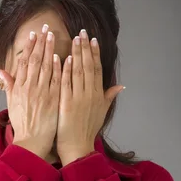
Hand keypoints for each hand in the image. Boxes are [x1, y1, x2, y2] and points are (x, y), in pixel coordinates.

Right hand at [0, 24, 60, 159]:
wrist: (31, 142)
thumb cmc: (22, 125)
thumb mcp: (11, 103)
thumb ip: (9, 85)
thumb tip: (1, 70)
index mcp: (19, 87)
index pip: (24, 62)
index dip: (29, 47)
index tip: (33, 35)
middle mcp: (29, 87)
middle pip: (35, 60)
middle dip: (40, 43)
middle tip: (45, 28)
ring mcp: (41, 93)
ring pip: (45, 67)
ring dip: (49, 50)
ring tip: (53, 36)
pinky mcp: (52, 99)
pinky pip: (55, 80)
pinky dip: (58, 68)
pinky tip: (61, 56)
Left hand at [56, 30, 124, 165]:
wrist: (78, 148)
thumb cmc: (88, 131)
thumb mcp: (102, 113)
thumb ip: (109, 97)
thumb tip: (120, 86)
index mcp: (98, 95)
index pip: (97, 69)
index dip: (95, 53)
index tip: (92, 39)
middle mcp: (90, 94)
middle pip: (88, 66)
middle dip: (85, 48)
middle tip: (81, 32)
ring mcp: (78, 98)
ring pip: (77, 71)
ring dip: (75, 54)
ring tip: (73, 39)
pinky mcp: (66, 103)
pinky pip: (64, 83)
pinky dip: (63, 69)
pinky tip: (60, 57)